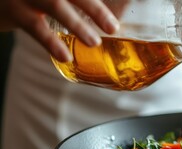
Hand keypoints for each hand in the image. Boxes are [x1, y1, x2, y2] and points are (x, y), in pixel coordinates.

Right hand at [0, 0, 119, 61]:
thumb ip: (72, 4)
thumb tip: (104, 20)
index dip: (96, 6)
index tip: (114, 25)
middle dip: (95, 9)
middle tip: (113, 28)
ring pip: (55, 5)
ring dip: (77, 25)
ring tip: (94, 42)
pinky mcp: (13, 10)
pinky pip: (35, 27)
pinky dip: (52, 42)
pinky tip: (65, 56)